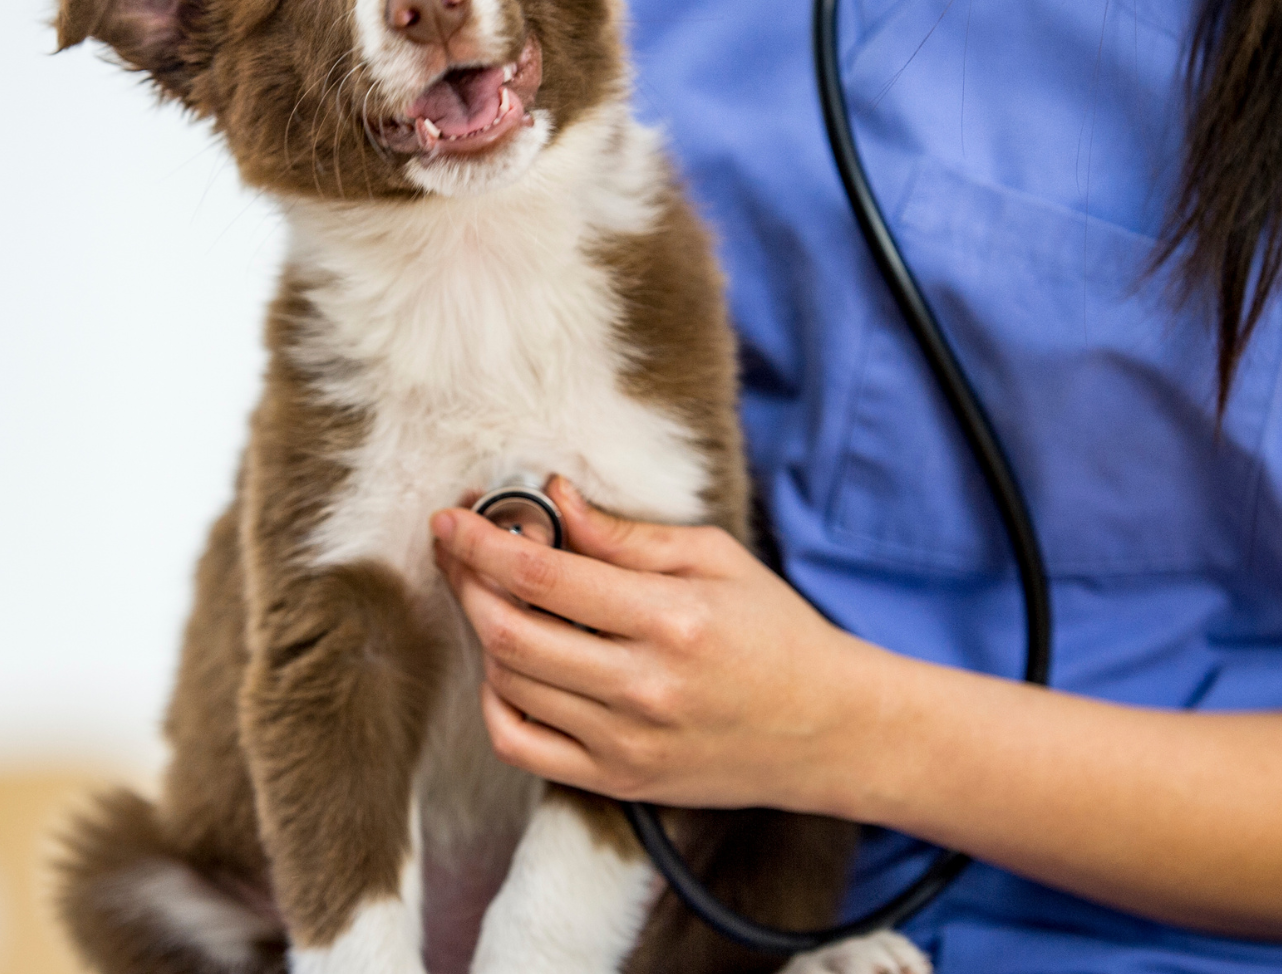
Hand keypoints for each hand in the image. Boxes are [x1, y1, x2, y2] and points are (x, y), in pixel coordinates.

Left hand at [430, 477, 865, 809]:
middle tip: (457, 549)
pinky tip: (508, 666)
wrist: (830, 729)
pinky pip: (520, 747)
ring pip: (509, 685)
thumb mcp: (717, 559)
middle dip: (465, 583)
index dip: (481, 543)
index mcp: (672, 620)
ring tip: (494, 598)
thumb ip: (627, 535)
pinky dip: (495, 702)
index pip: (544, 576)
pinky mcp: (618, 781)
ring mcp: (626, 743)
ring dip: (482, 634)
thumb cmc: (776, 633)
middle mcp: (644, 688)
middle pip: (509, 633)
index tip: (451, 517)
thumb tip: (554, 499)